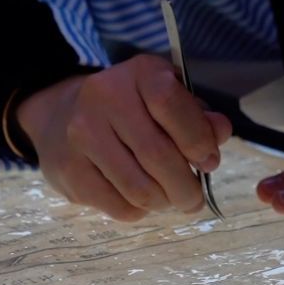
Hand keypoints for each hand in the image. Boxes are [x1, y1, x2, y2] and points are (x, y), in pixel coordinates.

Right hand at [16, 54, 231, 220]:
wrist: (63, 114)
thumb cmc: (134, 109)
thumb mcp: (170, 97)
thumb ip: (199, 116)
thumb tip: (220, 133)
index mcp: (140, 73)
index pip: (170, 103)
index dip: (197, 139)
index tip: (209, 162)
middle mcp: (105, 98)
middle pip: (157, 155)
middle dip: (186, 187)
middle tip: (194, 199)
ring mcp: (81, 134)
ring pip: (139, 189)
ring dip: (164, 202)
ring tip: (170, 199)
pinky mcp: (69, 170)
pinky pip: (118, 206)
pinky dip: (139, 211)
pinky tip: (142, 200)